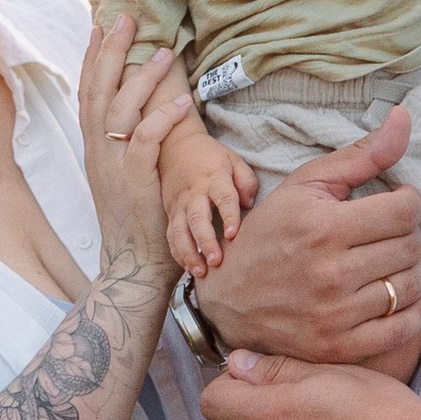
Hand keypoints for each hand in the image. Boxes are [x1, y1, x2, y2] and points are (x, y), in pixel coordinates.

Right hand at [78, 14, 188, 285]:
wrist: (132, 264)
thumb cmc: (139, 219)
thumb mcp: (124, 174)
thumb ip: (126, 143)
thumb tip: (137, 113)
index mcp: (94, 146)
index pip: (88, 91)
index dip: (93, 57)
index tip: (101, 25)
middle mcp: (97, 151)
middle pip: (98, 89)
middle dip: (112, 51)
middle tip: (128, 18)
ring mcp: (112, 166)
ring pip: (121, 109)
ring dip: (143, 78)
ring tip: (165, 52)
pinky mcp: (132, 182)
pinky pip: (145, 141)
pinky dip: (161, 119)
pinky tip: (179, 101)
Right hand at [157, 112, 257, 273]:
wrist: (174, 146)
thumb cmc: (211, 157)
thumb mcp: (233, 160)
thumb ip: (245, 181)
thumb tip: (250, 204)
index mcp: (214, 179)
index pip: (224, 198)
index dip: (229, 216)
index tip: (233, 234)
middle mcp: (195, 194)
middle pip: (198, 219)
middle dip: (206, 242)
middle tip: (216, 262)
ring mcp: (179, 205)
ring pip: (180, 232)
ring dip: (189, 253)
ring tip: (200, 272)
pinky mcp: (170, 213)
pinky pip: (171, 236)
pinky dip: (178, 253)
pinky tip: (189, 268)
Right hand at [192, 106, 420, 363]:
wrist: (228, 298)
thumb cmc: (271, 233)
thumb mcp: (307, 184)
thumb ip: (362, 155)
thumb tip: (404, 117)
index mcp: (323, 226)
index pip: (405, 211)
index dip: (407, 203)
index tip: (394, 204)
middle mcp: (330, 272)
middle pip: (411, 247)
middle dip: (408, 235)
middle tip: (390, 234)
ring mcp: (334, 314)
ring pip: (411, 285)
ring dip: (412, 270)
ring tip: (391, 261)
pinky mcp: (338, 346)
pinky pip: (403, 327)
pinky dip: (414, 310)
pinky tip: (401, 294)